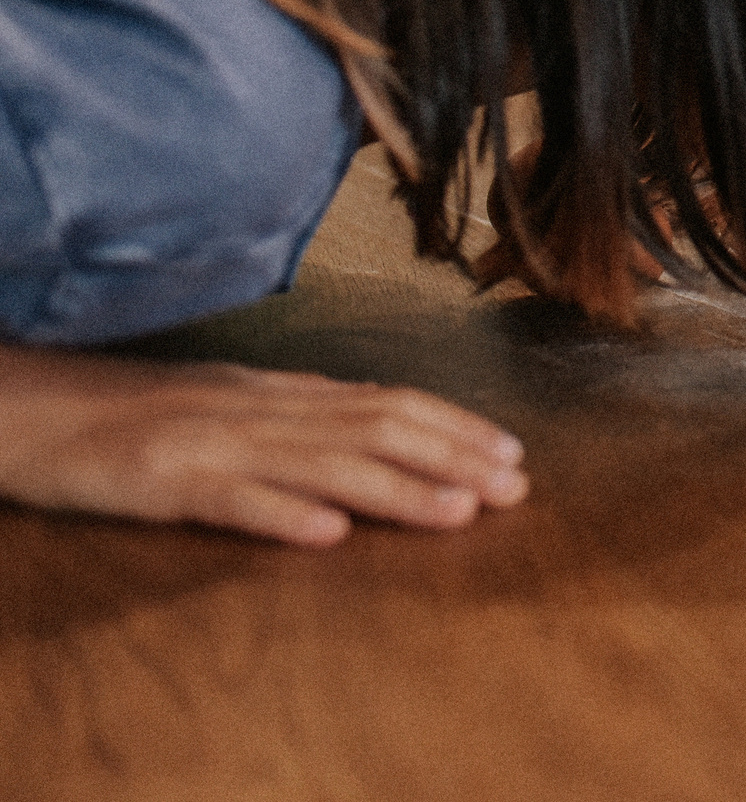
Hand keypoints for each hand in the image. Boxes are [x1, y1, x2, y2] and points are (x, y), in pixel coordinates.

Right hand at [0, 343, 528, 546]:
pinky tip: (327, 535)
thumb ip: (303, 417)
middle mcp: (261, 410)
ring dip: (396, 489)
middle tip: (513, 490)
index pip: (388, 403)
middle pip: (374, 429)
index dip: (456, 427)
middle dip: (451, 458)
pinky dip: (281, 514)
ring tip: (455, 512)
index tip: (513, 455)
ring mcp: (214, 443)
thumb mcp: (234, 403)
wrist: (36, 408)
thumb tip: (383, 429)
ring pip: (321, 463)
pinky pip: (230, 499)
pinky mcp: (162, 481)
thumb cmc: (136, 412)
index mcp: (280, 393)